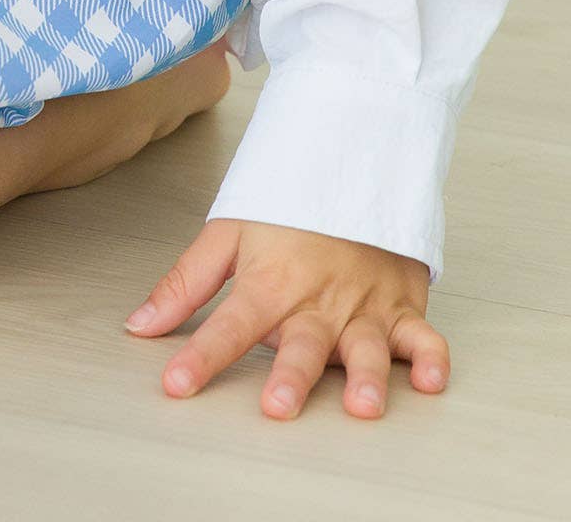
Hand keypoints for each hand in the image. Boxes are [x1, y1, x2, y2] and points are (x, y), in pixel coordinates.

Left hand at [125, 217, 448, 418]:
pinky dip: (432, 359)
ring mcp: (363, 307)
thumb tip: (139, 326)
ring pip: (367, 347)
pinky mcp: (402, 308)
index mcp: (270, 284)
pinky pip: (424, 336)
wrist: (348, 164)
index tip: (175, 385)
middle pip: (302, 345)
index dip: (200, 357)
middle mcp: (317, 302)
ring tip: (361, 404)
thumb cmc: (286, 208)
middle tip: (277, 406)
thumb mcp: (227, 233)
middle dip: (291, 377)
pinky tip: (431, 380)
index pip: (229, 326)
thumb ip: (185, 284)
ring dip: (366, 376)